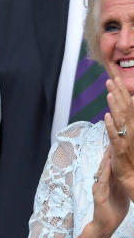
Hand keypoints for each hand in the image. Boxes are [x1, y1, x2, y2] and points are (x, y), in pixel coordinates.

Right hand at [92, 145, 128, 237]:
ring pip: (103, 168)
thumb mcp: (121, 193)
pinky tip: (108, 163)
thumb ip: (122, 182)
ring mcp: (100, 187)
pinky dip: (105, 171)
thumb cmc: (114, 211)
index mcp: (110, 181)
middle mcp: (103, 181)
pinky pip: (102, 180)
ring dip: (106, 157)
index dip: (115, 151)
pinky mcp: (99, 194)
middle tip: (112, 136)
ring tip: (110, 145)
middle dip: (109, 149)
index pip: (112, 163)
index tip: (119, 139)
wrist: (105, 226)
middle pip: (106, 162)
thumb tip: (128, 174)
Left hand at [104, 68, 133, 197]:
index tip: (116, 78)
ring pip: (121, 119)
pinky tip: (106, 117)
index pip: (129, 105)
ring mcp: (127, 140)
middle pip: (126, 108)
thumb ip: (126, 123)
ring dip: (115, 104)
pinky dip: (111, 126)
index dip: (122, 92)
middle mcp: (133, 130)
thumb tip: (124, 108)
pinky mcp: (120, 150)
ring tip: (108, 91)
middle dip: (118, 92)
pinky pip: (116, 136)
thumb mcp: (128, 138)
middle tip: (111, 78)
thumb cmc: (132, 159)